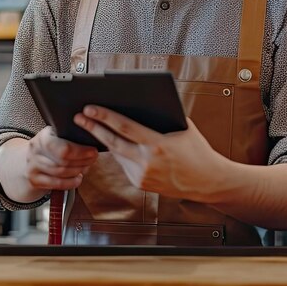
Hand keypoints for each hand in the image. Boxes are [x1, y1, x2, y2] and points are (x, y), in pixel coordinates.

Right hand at [24, 126, 98, 191]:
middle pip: (63, 161)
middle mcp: (35, 151)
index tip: (93, 151)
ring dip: (78, 171)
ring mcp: (33, 166)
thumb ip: (69, 137)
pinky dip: (71, 182)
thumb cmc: (48, 147)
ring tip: (86, 167)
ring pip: (61, 172)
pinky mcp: (34, 180)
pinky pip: (57, 184)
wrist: (28, 160)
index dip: (81, 152)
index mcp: (43, 136)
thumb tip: (91, 139)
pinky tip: (78, 178)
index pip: (63, 147)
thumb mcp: (54, 136)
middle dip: (82, 161)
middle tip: (92, 159)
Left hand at [73, 106, 222, 200]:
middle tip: (79, 117)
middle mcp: (147, 162)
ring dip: (104, 139)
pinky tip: (111, 141)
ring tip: (90, 126)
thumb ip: (162, 116)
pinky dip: (119, 152)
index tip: (89, 108)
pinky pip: (124, 164)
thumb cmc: (197, 150)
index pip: (124, 127)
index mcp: (157, 144)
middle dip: (93, 128)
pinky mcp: (140, 184)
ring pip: (117, 153)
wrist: (207, 181)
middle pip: (112, 141)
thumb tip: (140, 102)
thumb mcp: (183, 127)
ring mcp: (142, 175)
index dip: (104, 116)